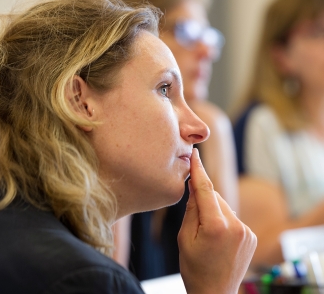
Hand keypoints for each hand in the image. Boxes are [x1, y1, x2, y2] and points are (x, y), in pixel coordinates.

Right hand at [178, 148, 256, 293]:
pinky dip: (223, 219)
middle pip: (215, 197)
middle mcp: (235, 226)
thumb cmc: (194, 268)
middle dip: (203, 199)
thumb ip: (191, 209)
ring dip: (214, 210)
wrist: (215, 293)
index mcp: (215, 226)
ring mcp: (246, 231)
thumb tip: (194, 186)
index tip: (195, 154)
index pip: (205, 189)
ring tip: (207, 233)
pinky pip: (232, 217)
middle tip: (194, 220)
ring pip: (224, 207)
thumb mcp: (184, 238)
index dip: (199, 170)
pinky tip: (218, 237)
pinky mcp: (251, 236)